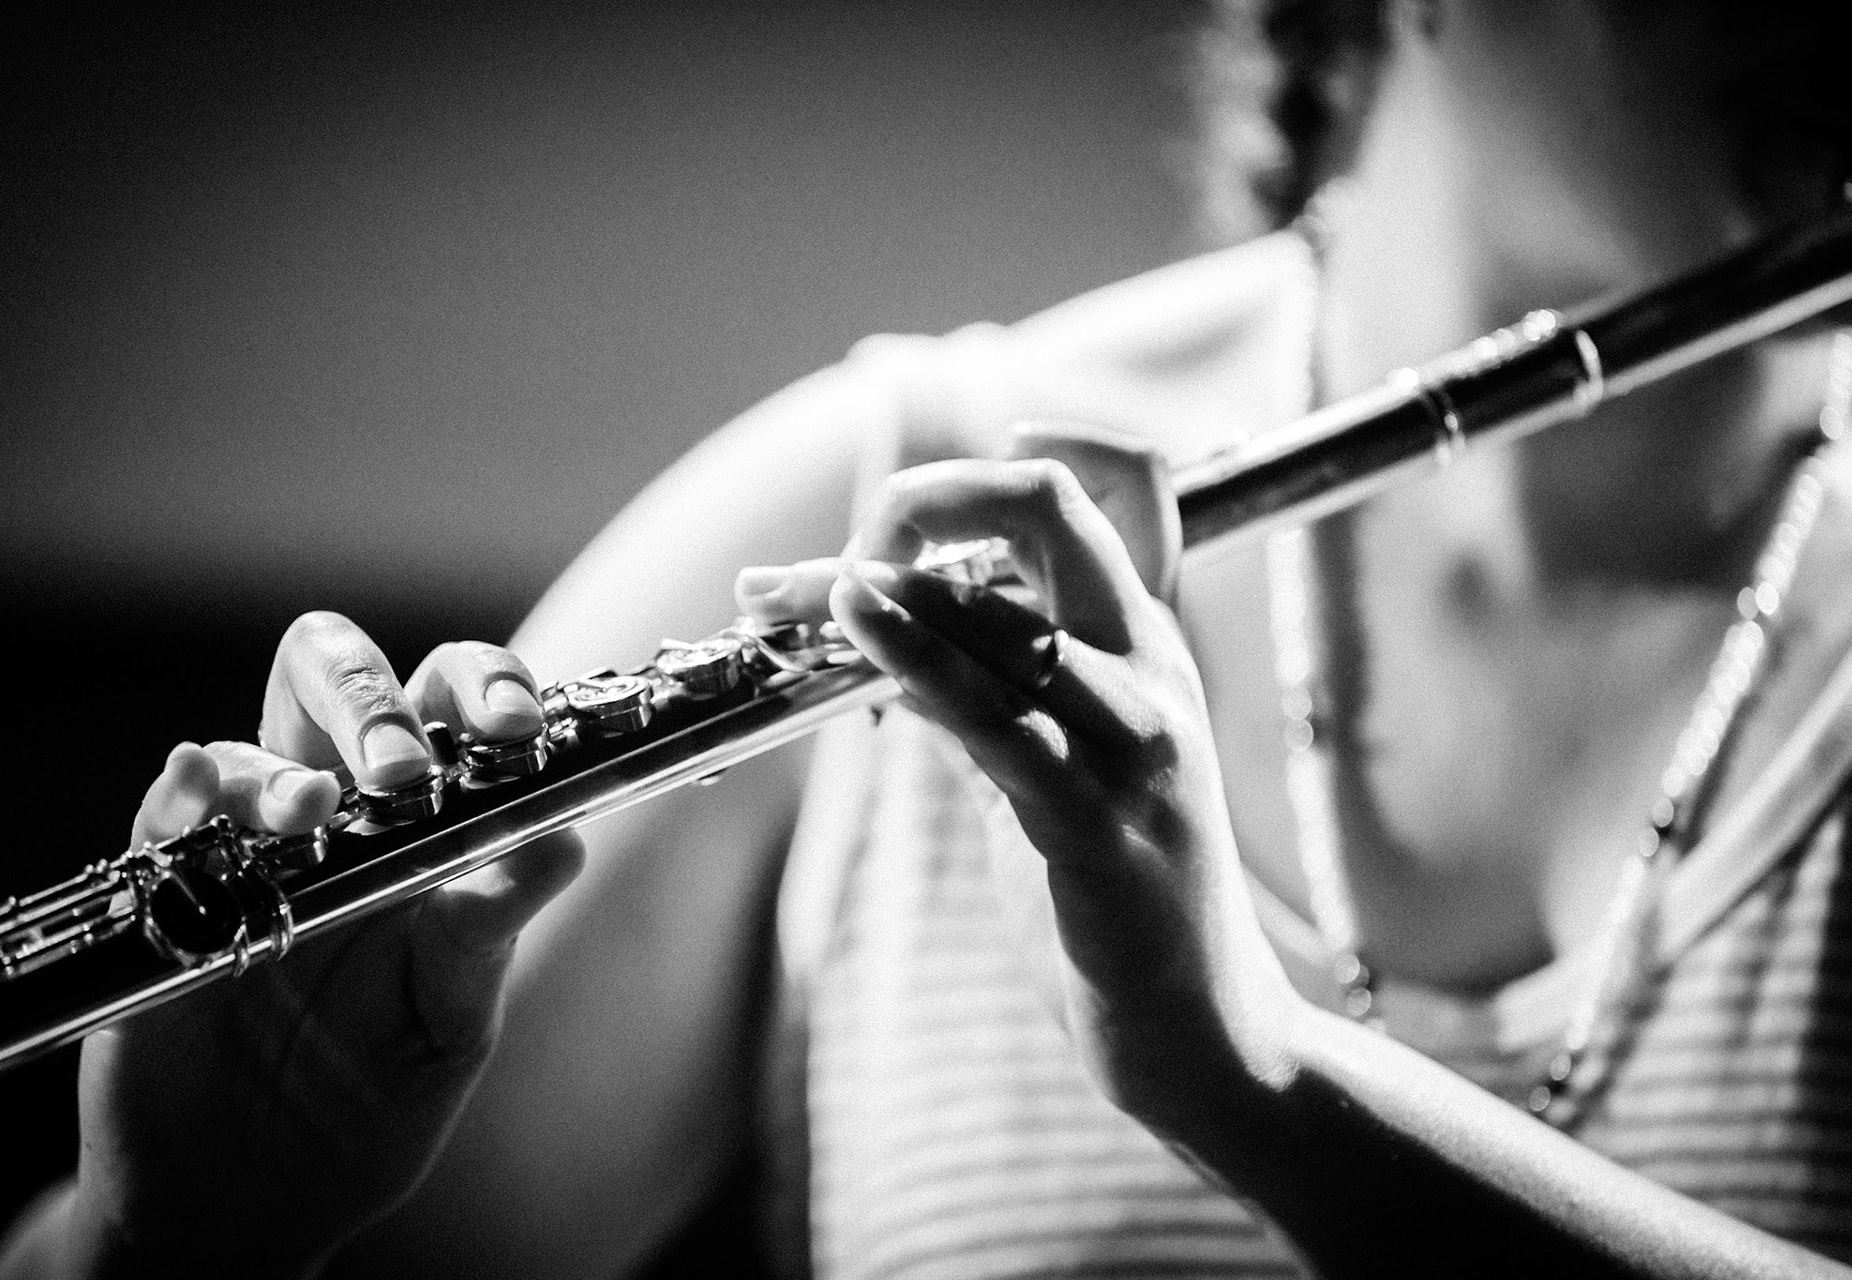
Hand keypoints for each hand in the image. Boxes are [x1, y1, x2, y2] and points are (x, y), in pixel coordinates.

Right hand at [69, 614, 583, 1278]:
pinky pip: (163, 818)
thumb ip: (489, 932)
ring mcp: (247, 849)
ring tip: (312, 814)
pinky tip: (199, 785)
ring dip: (279, 766)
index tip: (516, 726)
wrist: (262, 1195)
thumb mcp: (450, 1022)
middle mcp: (337, 814)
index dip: (484, 688)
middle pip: (339, 679)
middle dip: (368, 693)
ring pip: (251, 744)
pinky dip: (181, 791)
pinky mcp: (167, 898)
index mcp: (428, 824)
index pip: (453, 705)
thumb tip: (563, 845)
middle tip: (402, 767)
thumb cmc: (372, 1094)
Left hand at [734, 425, 1296, 1133]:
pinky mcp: (1098, 822)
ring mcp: (1137, 743)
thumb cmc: (1116, 895)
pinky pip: (996, 719)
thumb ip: (984, 696)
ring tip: (797, 593)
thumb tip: (889, 643)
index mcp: (1147, 647)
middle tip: (842, 552)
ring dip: (885, 590)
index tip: (898, 520)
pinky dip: (915, 660)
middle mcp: (1154, 671)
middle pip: (1052, 508)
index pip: (1097, 491)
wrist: (1196, 1029)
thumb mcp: (1051, 770)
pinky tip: (856, 626)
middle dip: (929, 500)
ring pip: (1005, 616)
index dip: (994, 469)